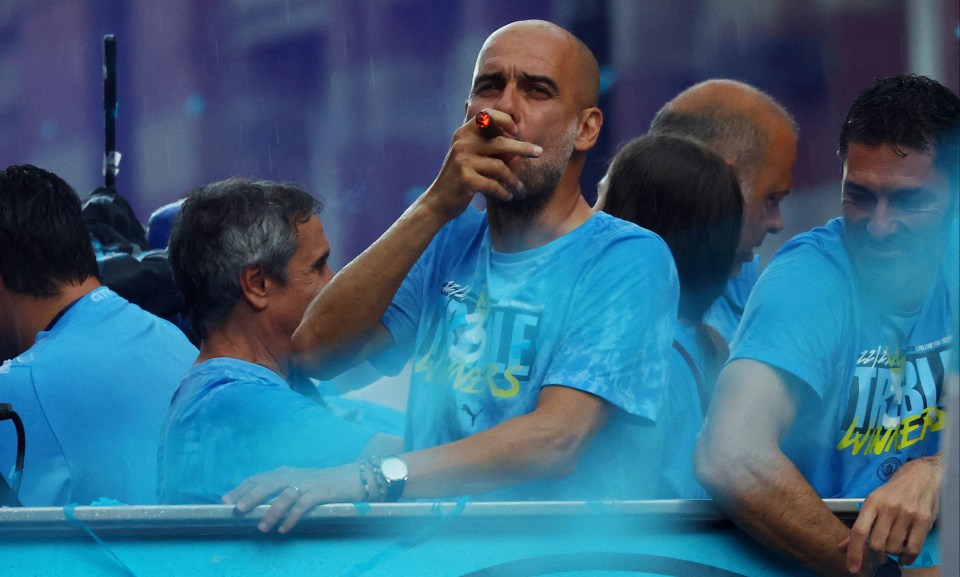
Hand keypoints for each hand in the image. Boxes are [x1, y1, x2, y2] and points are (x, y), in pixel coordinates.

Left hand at [222, 464, 360, 533]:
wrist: (350, 477)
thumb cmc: (320, 484)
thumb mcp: (297, 482)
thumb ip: (279, 489)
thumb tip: (254, 503)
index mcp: (284, 472)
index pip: (258, 478)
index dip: (241, 488)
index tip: (225, 500)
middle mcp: (293, 475)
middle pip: (268, 484)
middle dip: (252, 496)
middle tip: (238, 510)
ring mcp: (306, 484)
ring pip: (284, 497)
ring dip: (271, 512)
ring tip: (261, 527)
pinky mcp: (320, 493)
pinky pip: (302, 506)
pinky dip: (291, 518)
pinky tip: (283, 529)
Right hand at [423, 108, 541, 220]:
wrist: (438, 200)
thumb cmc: (460, 176)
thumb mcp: (469, 154)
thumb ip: (487, 144)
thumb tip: (516, 137)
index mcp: (463, 133)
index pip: (487, 116)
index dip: (505, 120)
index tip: (516, 131)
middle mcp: (462, 143)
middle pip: (501, 142)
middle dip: (523, 148)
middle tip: (539, 152)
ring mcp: (463, 161)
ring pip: (500, 167)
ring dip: (513, 179)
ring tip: (518, 187)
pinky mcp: (466, 179)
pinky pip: (494, 184)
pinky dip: (503, 191)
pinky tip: (508, 196)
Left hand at [842, 456, 941, 571]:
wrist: (920, 477)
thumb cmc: (893, 492)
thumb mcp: (873, 502)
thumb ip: (860, 525)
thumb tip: (842, 547)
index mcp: (872, 503)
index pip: (858, 531)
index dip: (854, 552)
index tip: (852, 567)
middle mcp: (889, 508)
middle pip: (876, 544)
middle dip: (876, 557)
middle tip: (878, 558)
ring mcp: (907, 514)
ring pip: (894, 548)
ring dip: (892, 555)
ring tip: (893, 548)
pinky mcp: (923, 520)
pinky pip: (913, 549)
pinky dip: (907, 558)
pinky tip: (904, 557)